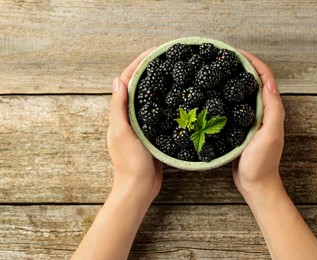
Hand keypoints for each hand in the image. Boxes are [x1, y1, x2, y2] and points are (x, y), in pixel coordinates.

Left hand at [107, 48, 162, 202]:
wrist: (140, 188)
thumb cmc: (129, 162)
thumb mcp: (122, 132)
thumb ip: (118, 108)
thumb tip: (117, 80)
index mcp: (120, 114)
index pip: (127, 81)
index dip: (138, 64)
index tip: (154, 52)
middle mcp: (129, 117)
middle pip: (139, 87)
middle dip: (150, 70)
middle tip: (167, 58)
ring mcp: (142, 126)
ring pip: (150, 99)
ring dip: (159, 84)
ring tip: (174, 73)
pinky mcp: (153, 134)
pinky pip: (159, 113)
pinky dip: (166, 102)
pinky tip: (178, 99)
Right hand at [232, 50, 284, 199]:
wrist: (255, 184)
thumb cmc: (262, 163)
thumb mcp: (270, 135)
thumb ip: (272, 110)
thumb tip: (268, 82)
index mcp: (272, 110)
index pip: (266, 79)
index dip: (254, 63)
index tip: (237, 53)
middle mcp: (263, 112)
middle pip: (255, 82)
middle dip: (243, 67)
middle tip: (225, 58)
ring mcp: (251, 120)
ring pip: (244, 94)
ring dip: (235, 80)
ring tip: (219, 71)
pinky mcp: (241, 128)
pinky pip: (235, 107)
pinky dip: (228, 96)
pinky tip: (215, 96)